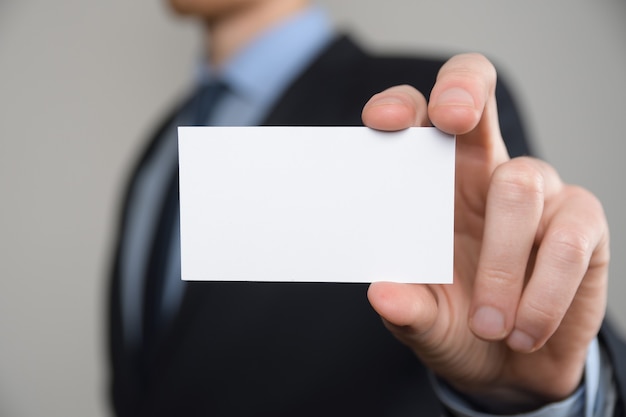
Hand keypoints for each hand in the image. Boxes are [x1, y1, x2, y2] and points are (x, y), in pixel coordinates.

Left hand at [362, 54, 609, 411]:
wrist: (509, 365)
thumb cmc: (456, 323)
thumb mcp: (423, 319)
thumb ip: (406, 306)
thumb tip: (383, 293)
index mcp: (432, 181)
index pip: (417, 120)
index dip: (400, 105)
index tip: (384, 124)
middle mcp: (483, 170)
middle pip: (477, 92)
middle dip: (463, 90)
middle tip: (452, 117)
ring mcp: (537, 189)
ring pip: (519, 185)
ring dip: (500, 266)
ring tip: (487, 325)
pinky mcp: (580, 222)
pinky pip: (566, 240)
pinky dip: (541, 294)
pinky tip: (523, 328)